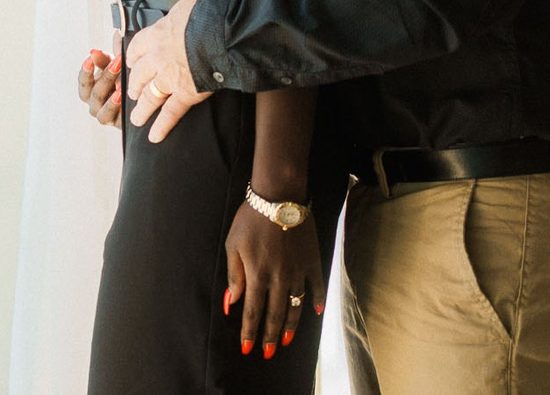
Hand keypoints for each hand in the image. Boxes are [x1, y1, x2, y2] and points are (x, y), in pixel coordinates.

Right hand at [76, 47, 122, 126]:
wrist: (140, 93)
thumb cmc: (121, 76)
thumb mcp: (113, 65)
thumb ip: (103, 59)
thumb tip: (93, 51)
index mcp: (89, 90)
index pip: (83, 82)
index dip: (86, 71)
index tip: (90, 59)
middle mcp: (94, 105)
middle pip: (95, 94)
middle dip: (106, 77)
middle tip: (118, 63)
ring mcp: (105, 116)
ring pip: (103, 112)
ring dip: (111, 101)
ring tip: (120, 91)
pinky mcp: (119, 125)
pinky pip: (118, 121)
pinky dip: (122, 113)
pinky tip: (129, 103)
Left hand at [123, 0, 216, 141]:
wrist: (229, 31)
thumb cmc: (211, 6)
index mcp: (158, 32)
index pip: (137, 47)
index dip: (133, 55)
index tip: (130, 62)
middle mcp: (159, 57)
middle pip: (139, 74)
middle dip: (135, 84)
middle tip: (132, 92)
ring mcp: (171, 77)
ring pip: (150, 95)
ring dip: (142, 108)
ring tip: (136, 118)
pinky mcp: (187, 93)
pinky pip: (170, 113)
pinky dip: (161, 126)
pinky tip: (154, 137)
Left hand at [224, 201, 323, 359]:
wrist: (279, 196)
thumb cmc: (250, 219)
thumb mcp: (233, 245)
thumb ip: (234, 275)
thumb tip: (231, 302)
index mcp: (257, 275)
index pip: (252, 312)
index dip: (249, 332)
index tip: (247, 349)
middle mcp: (279, 278)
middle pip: (274, 314)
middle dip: (269, 336)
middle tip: (267, 353)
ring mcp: (298, 271)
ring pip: (295, 305)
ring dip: (291, 325)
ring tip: (286, 340)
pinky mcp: (312, 261)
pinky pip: (317, 286)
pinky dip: (318, 300)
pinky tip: (316, 312)